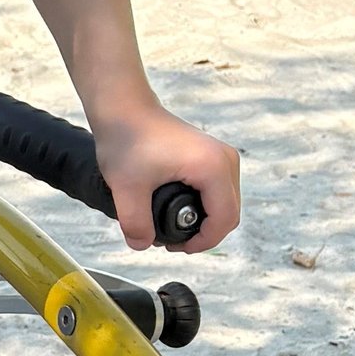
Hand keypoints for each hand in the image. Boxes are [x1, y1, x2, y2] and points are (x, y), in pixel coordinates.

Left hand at [93, 103, 240, 253]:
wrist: (124, 107)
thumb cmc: (128, 137)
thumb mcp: (126, 188)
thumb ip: (135, 222)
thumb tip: (142, 244)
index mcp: (212, 168)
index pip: (224, 220)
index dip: (203, 242)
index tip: (177, 248)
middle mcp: (224, 159)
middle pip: (230, 212)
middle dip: (204, 233)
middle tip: (172, 242)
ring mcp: (220, 154)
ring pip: (225, 201)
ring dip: (205, 219)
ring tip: (173, 228)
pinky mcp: (211, 153)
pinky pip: (217, 188)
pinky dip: (203, 203)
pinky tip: (178, 210)